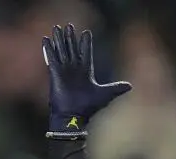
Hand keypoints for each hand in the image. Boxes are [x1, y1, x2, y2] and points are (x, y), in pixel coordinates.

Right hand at [42, 24, 130, 138]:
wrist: (73, 116)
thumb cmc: (88, 107)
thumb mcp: (105, 95)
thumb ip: (116, 88)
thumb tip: (130, 86)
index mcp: (86, 71)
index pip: (86, 52)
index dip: (86, 43)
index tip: (86, 32)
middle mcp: (74, 69)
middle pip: (72, 48)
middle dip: (70, 38)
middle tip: (69, 26)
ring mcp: (64, 70)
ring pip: (62, 50)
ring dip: (59, 39)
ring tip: (57, 27)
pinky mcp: (55, 73)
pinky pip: (51, 57)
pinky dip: (49, 48)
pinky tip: (45, 39)